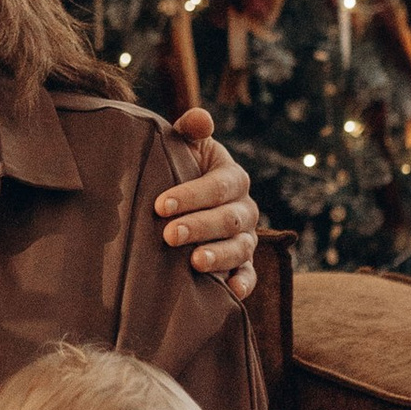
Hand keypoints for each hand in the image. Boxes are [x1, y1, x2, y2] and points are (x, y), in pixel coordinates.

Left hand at [158, 105, 261, 303]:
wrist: (182, 200)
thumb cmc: (181, 169)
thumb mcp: (186, 146)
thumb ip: (191, 130)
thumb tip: (200, 118)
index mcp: (233, 178)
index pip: (218, 186)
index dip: (191, 195)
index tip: (160, 205)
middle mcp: (245, 209)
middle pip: (229, 220)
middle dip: (199, 227)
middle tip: (169, 235)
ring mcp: (246, 238)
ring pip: (241, 248)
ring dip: (219, 256)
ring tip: (195, 262)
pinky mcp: (243, 264)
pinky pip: (249, 275)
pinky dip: (244, 284)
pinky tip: (231, 291)